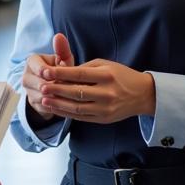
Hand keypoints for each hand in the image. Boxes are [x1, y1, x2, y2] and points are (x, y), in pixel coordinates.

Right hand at [21, 33, 72, 122]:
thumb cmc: (60, 68)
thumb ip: (61, 49)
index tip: (54, 74)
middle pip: (37, 84)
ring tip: (68, 96)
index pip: (37, 67)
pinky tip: (66, 104)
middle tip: (65, 87)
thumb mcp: (62, 59)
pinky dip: (55, 106)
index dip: (46, 71)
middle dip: (52, 86)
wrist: (54, 85)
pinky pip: (44, 107)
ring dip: (54, 97)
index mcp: (32, 62)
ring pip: (40, 97)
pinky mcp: (33, 104)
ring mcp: (28, 92)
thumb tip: (59, 36)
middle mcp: (26, 76)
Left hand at [38, 59, 155, 123]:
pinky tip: (56, 109)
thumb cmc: (121, 76)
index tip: (46, 72)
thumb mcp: (106, 65)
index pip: (79, 74)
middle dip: (56, 90)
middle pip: (76, 92)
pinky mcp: (103, 119)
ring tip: (44, 100)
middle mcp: (106, 93)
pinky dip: (67, 114)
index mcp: (106, 75)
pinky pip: (81, 117)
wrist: (142, 95)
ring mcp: (105, 108)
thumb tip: (63, 72)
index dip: (60, 73)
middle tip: (41, 87)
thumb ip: (85, 68)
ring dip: (58, 104)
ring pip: (77, 108)